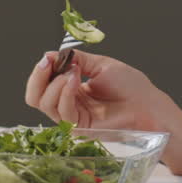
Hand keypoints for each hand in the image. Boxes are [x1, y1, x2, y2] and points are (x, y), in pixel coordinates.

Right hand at [24, 50, 174, 132]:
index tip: (48, 57)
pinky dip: (65, 93)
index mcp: (72, 89)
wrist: (147, 103)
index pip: (43, 83)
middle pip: (35, 97)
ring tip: (73, 72)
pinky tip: (75, 81)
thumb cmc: (130, 85)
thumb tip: (51, 54)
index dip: (41, 70)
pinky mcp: (79, 128)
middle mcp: (68, 104)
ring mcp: (72, 118)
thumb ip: (75, 59)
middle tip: (48, 63)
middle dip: (37, 78)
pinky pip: (62, 112)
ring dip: (55, 83)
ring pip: (44, 104)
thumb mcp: (99, 64)